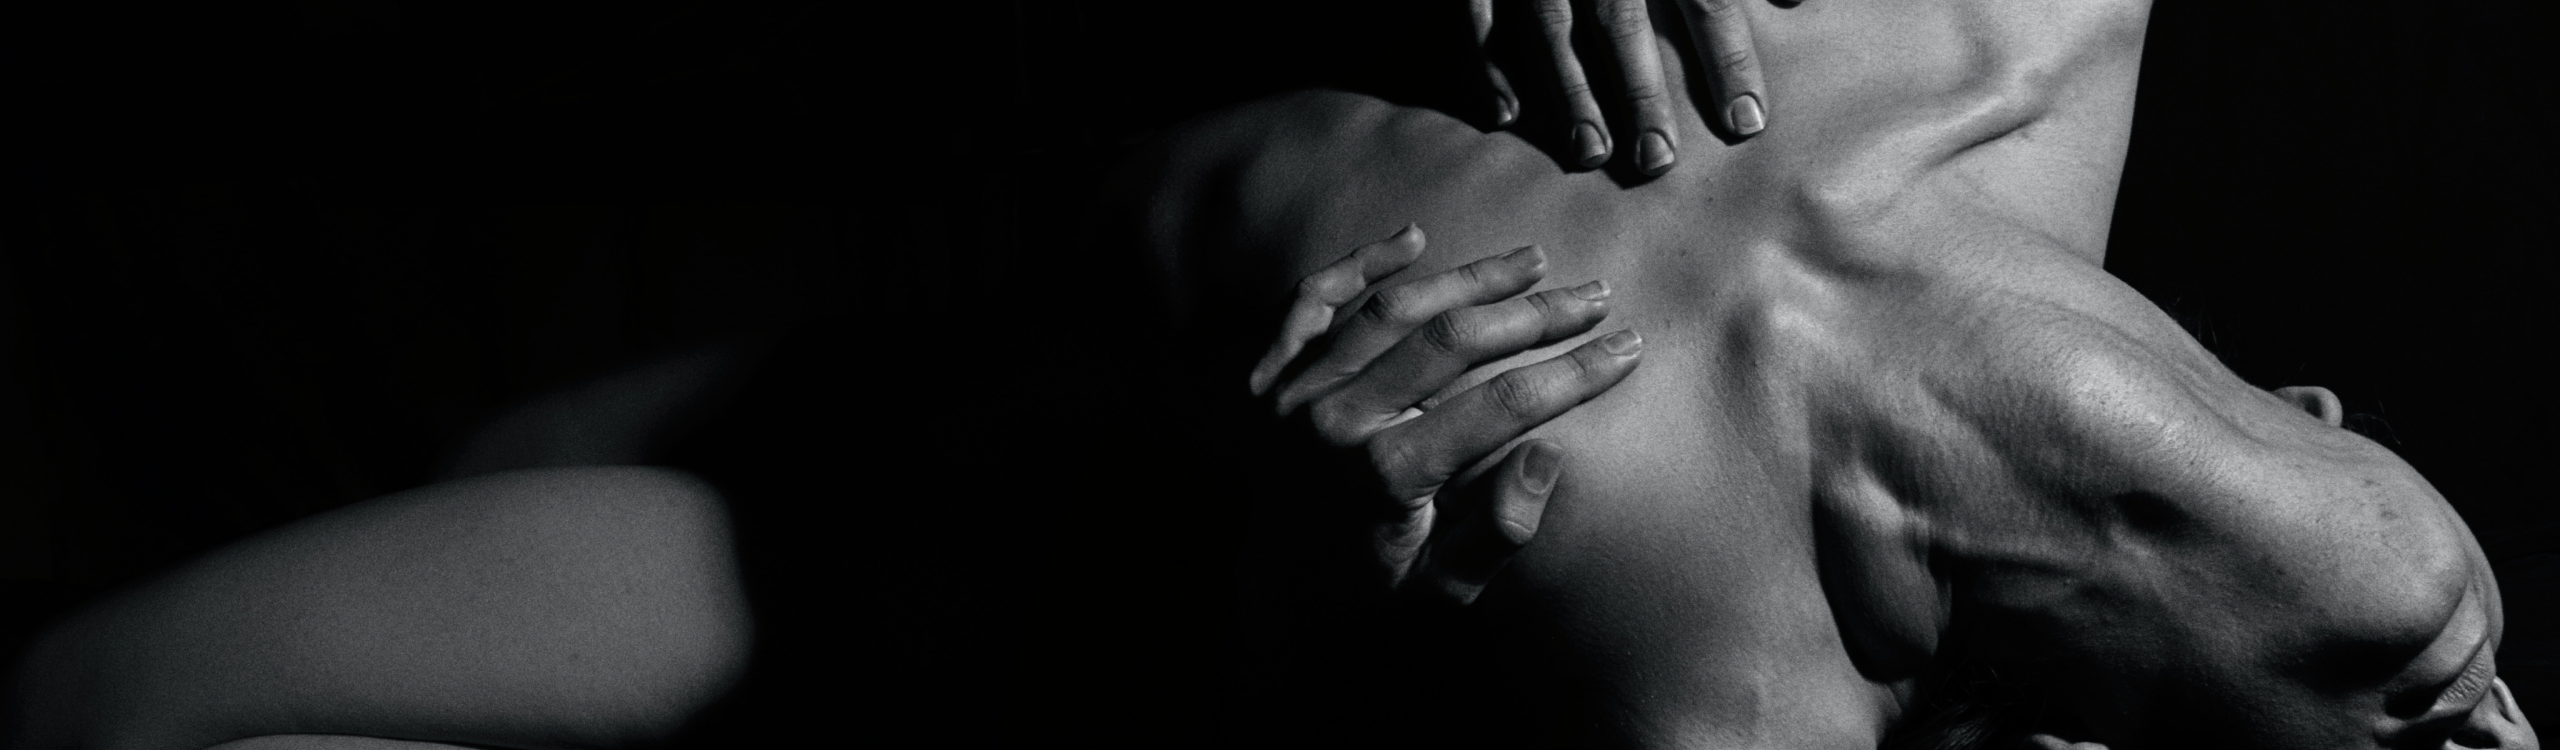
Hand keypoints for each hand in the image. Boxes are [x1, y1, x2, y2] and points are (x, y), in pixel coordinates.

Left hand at [1249, 224, 1642, 604]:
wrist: (1270, 602)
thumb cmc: (1367, 596)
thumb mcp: (1440, 593)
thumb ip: (1496, 534)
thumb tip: (1547, 454)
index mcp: (1384, 474)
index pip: (1501, 406)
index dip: (1574, 374)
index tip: (1627, 349)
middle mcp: (1335, 419)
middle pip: (1452, 341)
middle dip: (1536, 314)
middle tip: (1595, 296)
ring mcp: (1294, 392)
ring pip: (1392, 308)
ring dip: (1468, 278)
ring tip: (1532, 260)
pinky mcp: (1268, 379)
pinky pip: (1310, 303)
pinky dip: (1358, 265)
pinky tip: (1412, 239)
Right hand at [1472, 0, 1777, 174]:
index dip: (1729, 59)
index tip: (1746, 122)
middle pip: (1624, 23)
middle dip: (1642, 93)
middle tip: (1659, 161)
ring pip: (1552, 24)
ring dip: (1570, 92)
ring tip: (1591, 153)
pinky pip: (1478, 10)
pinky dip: (1488, 61)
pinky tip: (1505, 114)